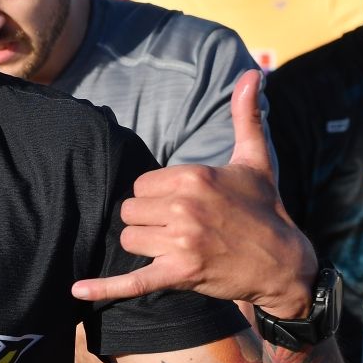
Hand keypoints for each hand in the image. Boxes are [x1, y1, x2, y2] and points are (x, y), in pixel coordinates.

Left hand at [72, 70, 317, 318]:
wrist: (286, 264)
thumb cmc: (265, 208)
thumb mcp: (255, 160)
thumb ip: (246, 116)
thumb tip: (255, 73)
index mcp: (193, 176)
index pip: (140, 184)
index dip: (155, 197)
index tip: (182, 205)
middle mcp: (184, 206)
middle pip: (129, 210)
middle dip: (147, 220)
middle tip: (179, 228)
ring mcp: (181, 241)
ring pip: (128, 238)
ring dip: (145, 245)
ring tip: (176, 247)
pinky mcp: (179, 273)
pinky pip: (132, 280)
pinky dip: (104, 288)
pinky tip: (77, 290)